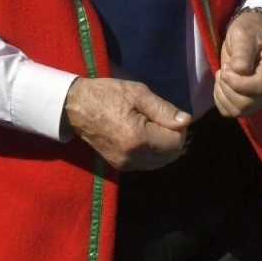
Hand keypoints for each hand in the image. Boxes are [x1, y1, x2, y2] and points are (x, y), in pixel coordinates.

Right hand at [62, 77, 190, 171]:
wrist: (76, 107)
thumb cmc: (107, 95)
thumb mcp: (137, 93)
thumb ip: (163, 109)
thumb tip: (186, 121)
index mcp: (138, 138)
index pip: (175, 143)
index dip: (179, 129)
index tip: (169, 115)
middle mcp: (133, 157)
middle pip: (170, 156)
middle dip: (174, 139)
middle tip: (164, 120)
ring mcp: (125, 164)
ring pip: (160, 162)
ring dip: (165, 147)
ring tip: (154, 127)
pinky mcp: (120, 166)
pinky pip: (147, 164)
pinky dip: (153, 153)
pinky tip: (146, 137)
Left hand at [214, 10, 261, 117]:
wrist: (250, 33)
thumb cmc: (249, 30)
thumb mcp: (244, 34)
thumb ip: (243, 52)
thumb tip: (238, 70)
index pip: (260, 87)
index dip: (238, 83)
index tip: (225, 69)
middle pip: (249, 103)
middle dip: (229, 88)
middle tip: (224, 70)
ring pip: (240, 111)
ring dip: (224, 95)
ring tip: (223, 75)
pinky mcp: (252, 101)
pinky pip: (233, 112)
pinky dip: (222, 101)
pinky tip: (222, 85)